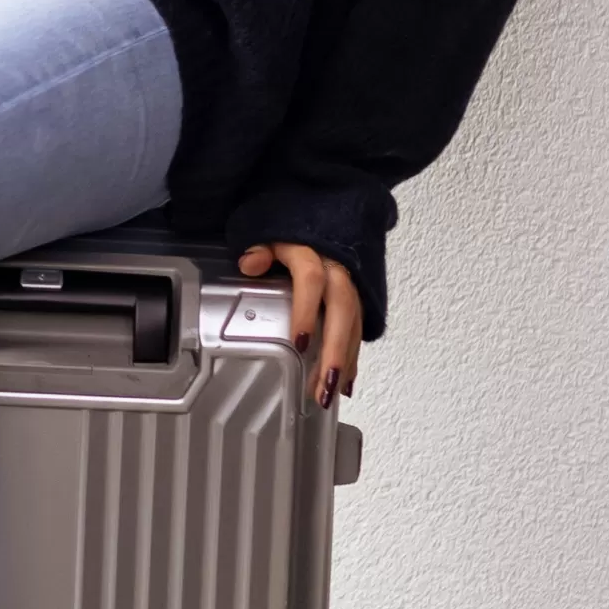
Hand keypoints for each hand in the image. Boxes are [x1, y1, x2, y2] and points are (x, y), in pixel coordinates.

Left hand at [237, 241, 360, 408]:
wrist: (324, 215)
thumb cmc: (292, 232)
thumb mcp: (270, 232)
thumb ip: (261, 249)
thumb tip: (250, 263)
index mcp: (312, 253)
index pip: (311, 281)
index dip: (306, 311)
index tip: (299, 343)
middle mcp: (336, 271)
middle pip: (341, 311)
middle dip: (335, 350)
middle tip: (323, 384)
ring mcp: (350, 286)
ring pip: (353, 324)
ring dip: (344, 361)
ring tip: (329, 393)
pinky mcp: (356, 300)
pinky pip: (358, 329)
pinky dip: (352, 358)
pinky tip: (345, 384)